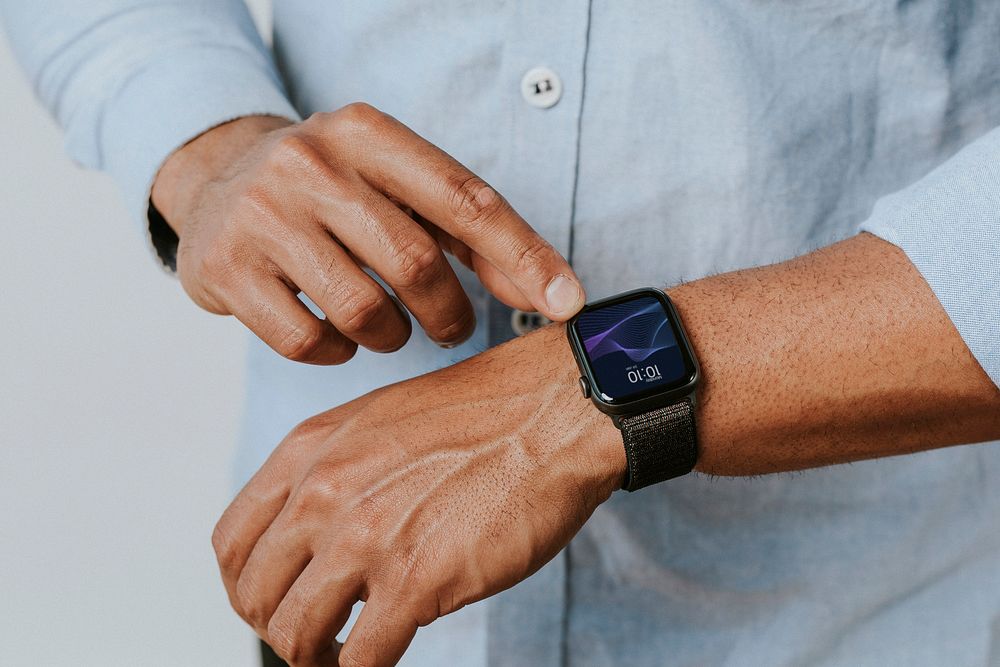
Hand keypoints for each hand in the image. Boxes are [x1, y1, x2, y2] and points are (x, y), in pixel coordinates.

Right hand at [152, 105, 584, 363]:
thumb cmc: (332, 190)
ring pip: (362, 310)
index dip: (523, 255)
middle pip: (414, 262)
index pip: (463, 198)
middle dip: (448, 312)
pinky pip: (307, 340)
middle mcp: (310, 163)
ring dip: (393, 336)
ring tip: (390, 327)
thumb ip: (472, 235)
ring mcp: (261, 215)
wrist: (216, 181)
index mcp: (366, 133)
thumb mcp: (397, 187)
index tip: (567, 303)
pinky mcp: (226, 267)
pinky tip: (340, 336)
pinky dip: (338, 351)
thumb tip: (551, 294)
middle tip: (452, 327)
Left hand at [212, 324, 623, 665]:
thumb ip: (334, 474)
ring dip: (313, 658)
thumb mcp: (379, 422)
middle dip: (276, 628)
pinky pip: (361, 660)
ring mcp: (367, 540)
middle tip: (310, 637)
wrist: (552, 414)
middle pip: (255, 597)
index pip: (232, 543)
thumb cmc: (482, 416)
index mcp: (310, 452)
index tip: (271, 602)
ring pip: (295, 636)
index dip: (244, 587)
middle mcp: (325, 494)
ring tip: (342, 656)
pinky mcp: (417, 583)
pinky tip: (383, 658)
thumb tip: (317, 537)